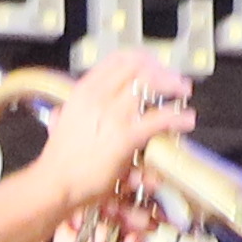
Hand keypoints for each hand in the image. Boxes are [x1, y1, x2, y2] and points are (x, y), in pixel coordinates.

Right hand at [27, 46, 194, 207]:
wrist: (54, 182)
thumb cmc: (60, 159)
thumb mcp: (64, 121)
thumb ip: (77, 109)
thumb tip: (76, 106)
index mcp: (84, 90)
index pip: (118, 60)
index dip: (142, 59)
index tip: (154, 64)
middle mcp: (99, 96)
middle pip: (139, 68)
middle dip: (162, 71)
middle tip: (175, 80)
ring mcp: (113, 115)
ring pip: (151, 86)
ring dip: (173, 86)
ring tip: (184, 92)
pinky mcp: (125, 137)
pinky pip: (159, 119)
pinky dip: (177, 117)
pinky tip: (186, 120)